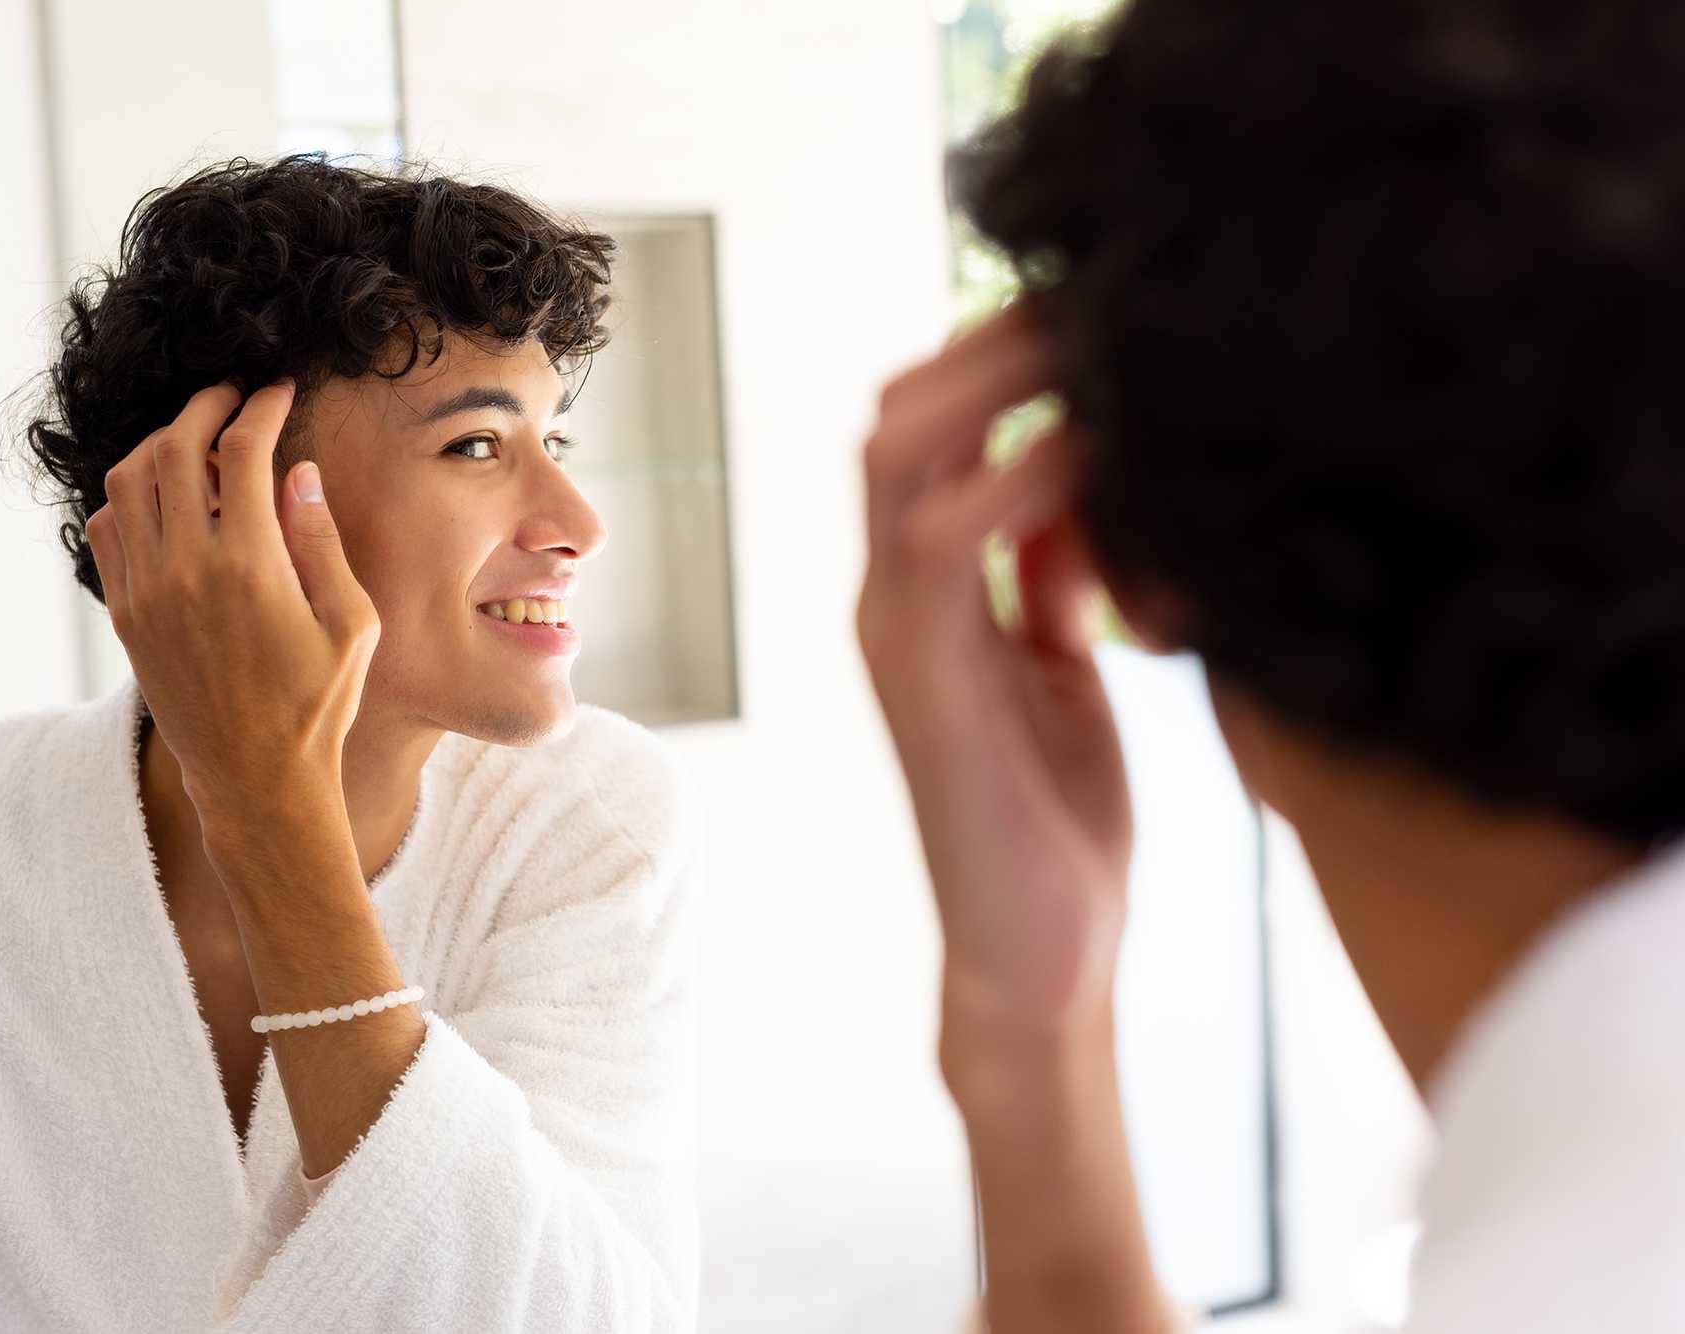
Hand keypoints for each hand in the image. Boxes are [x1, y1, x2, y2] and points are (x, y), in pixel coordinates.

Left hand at [84, 380, 379, 834]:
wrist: (255, 780)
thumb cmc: (317, 705)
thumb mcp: (351, 623)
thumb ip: (321, 541)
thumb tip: (298, 472)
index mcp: (250, 566)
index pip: (241, 452)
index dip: (261, 409)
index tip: (277, 393)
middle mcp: (186, 570)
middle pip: (172, 449)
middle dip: (204, 408)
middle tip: (232, 400)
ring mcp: (146, 592)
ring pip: (127, 481)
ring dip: (158, 445)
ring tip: (194, 442)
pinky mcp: (125, 615)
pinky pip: (106, 530)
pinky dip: (127, 497)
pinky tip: (163, 498)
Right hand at [857, 305, 1132, 1084]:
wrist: (1038, 961)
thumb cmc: (1057, 823)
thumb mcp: (1068, 670)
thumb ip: (1054, 579)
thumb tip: (1082, 483)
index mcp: (929, 589)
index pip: (934, 424)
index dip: (1004, 354)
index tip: (1108, 313)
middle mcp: (891, 593)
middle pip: (903, 411)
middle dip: (999, 341)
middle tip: (1105, 296)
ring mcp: (894, 628)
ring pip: (902, 447)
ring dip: (999, 380)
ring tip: (1101, 343)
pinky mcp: (920, 674)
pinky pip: (945, 534)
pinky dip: (1022, 474)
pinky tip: (1105, 457)